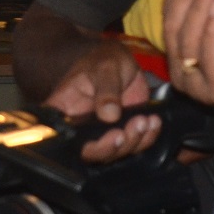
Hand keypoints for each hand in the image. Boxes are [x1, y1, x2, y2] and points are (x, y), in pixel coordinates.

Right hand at [44, 41, 160, 162]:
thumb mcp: (104, 67)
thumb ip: (106, 90)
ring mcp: (102, 134)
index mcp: (64, 112)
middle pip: (89, 153)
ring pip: (115, 153)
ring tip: (144, 121)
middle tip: (125, 132)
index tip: (97, 139)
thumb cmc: (103, 60)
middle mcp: (80, 129)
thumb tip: (109, 115)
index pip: (59, 139)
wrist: (120, 61)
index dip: (76, 147)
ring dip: (132, 142)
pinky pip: (135, 144)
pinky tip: (153, 122)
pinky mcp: (123, 133)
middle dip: (110, 148)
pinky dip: (147, 137)